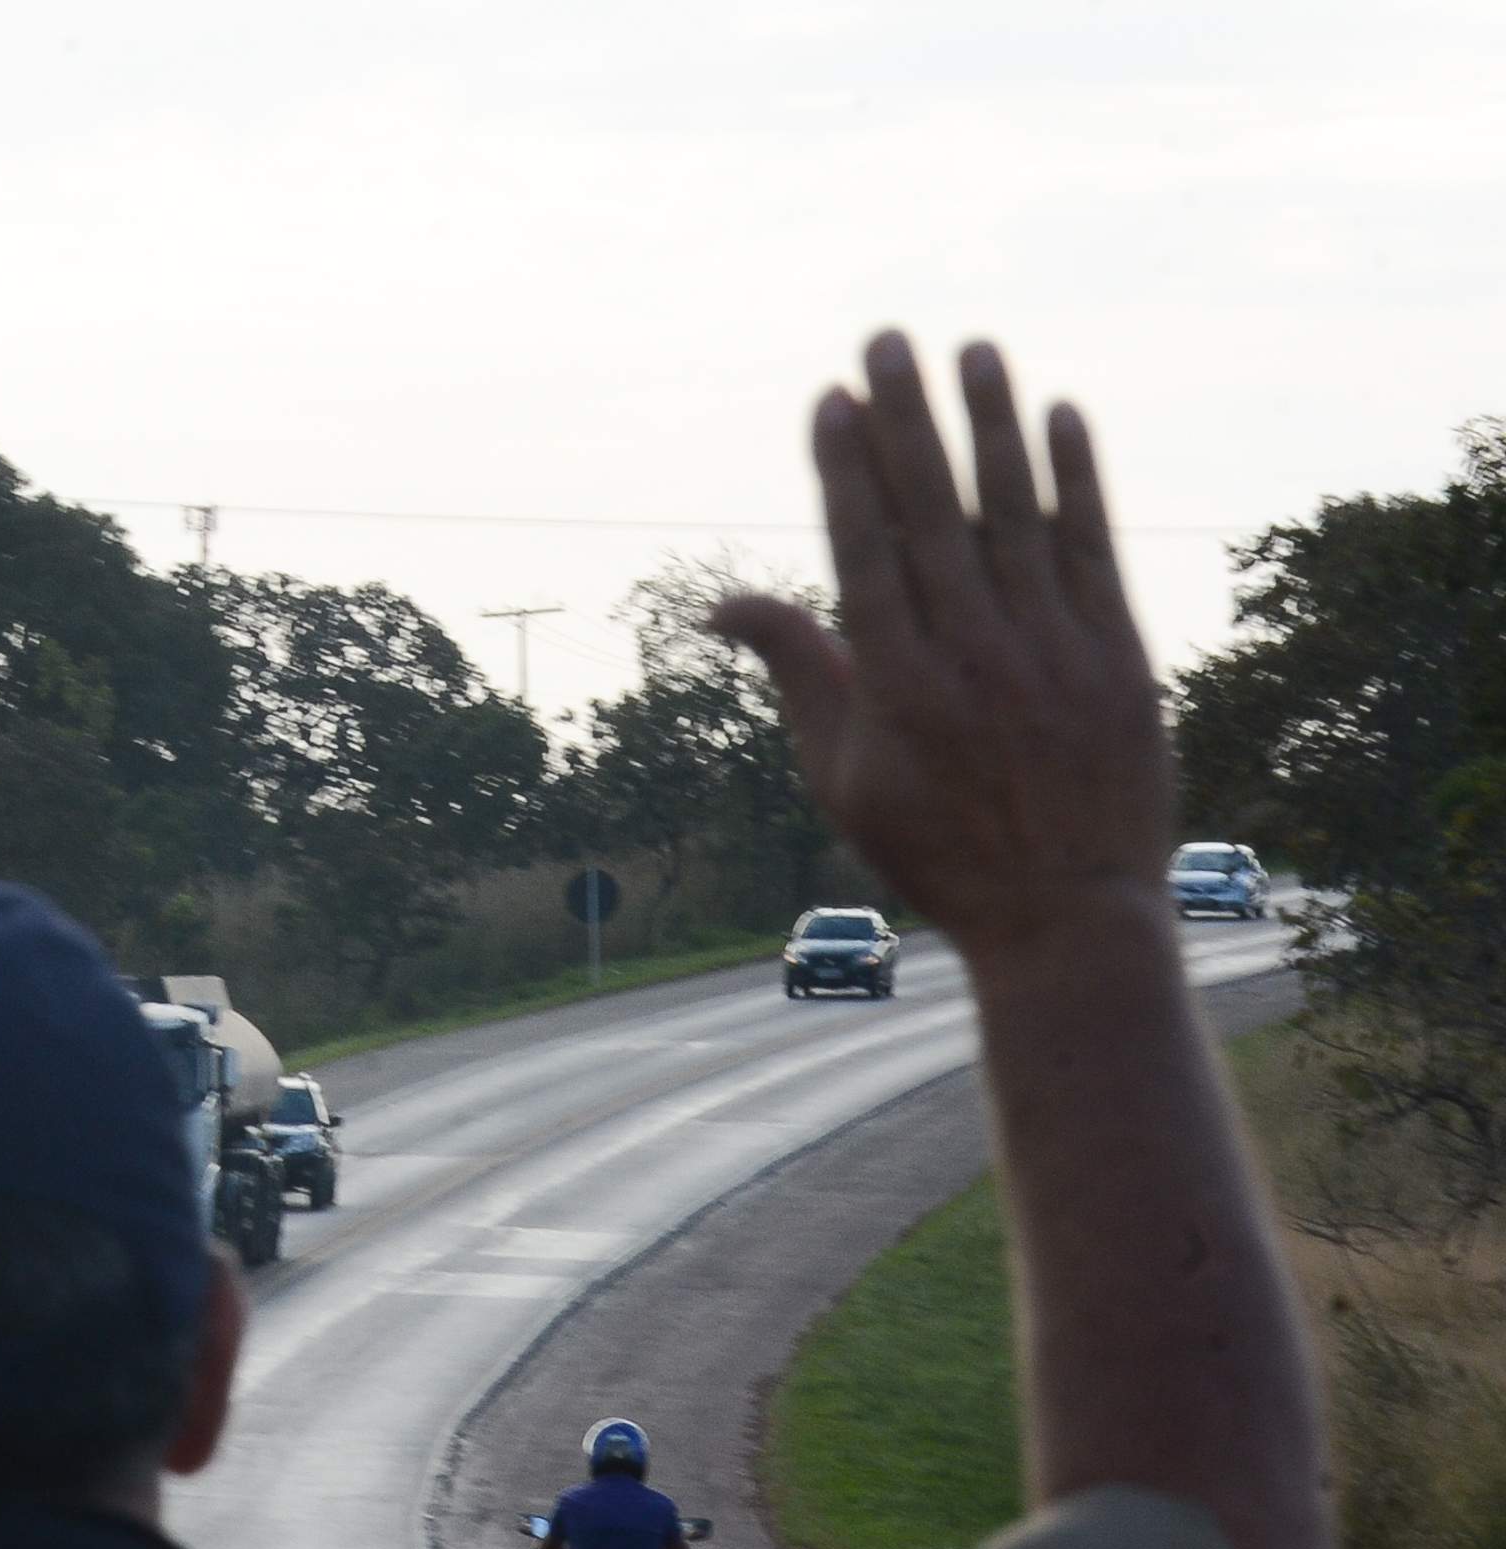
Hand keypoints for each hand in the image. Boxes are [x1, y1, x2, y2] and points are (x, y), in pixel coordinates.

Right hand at [711, 334, 1177, 959]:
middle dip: (907, 421)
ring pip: (1014, 514)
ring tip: (974, 350)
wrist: (1067, 913)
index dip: (847, 469)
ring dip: (991, 425)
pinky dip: (1077, 478)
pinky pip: (1091, 548)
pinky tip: (1059, 416)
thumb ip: (797, 673)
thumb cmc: (937, 852)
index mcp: (894, 688)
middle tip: (890, 342)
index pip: (863, 550)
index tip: (833, 399)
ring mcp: (1049, 650)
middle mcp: (971, 656)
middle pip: (933, 513)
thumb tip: (725, 605)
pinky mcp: (1117, 654)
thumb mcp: (841, 775)